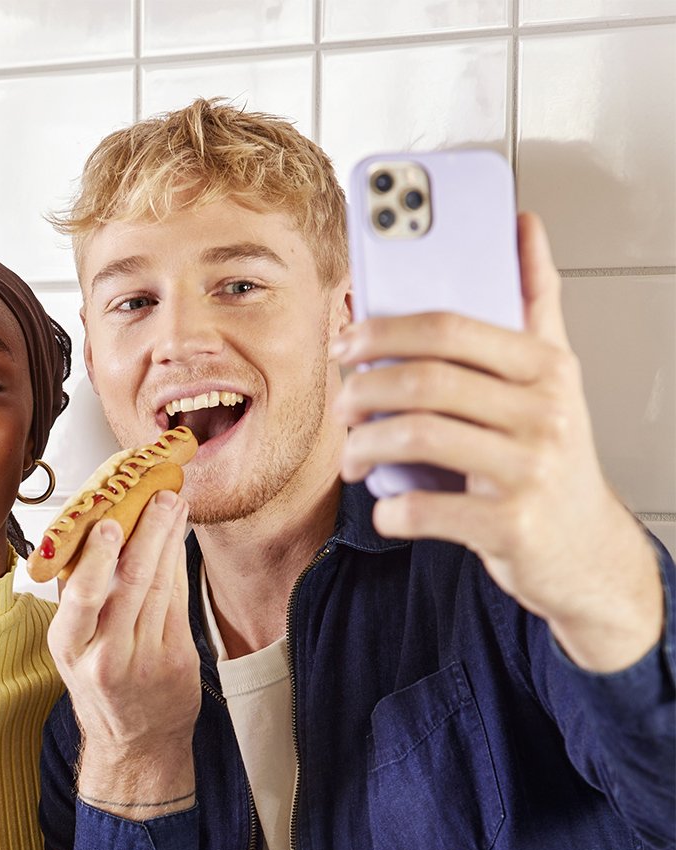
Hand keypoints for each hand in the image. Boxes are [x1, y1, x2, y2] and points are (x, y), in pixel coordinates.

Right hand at [48, 491, 199, 809]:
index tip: (108, 523)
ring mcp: (145, 659)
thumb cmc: (100, 689)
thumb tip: (87, 538)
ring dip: (168, 539)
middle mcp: (105, 656)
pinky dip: (177, 565)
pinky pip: (177, 601)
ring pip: (159, 586)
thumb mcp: (72, 651)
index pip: (82, 598)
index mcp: (69, 648)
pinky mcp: (176, 660)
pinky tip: (178, 539)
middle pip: (130, 583)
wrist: (136, 743)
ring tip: (172, 504)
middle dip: (147, 533)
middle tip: (157, 496)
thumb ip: (78, 601)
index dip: (97, 559)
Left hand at [336, 212, 662, 672]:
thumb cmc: (552, 458)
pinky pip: (424, 510)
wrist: (585, 548)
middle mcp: (544, 413)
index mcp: (546, 368)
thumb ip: (535, 302)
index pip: (450, 329)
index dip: (385, 330)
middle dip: (363, 391)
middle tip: (341, 408)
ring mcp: (530, 470)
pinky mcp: (512, 526)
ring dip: (363, 448)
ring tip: (351, 458)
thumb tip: (522, 224)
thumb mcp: (554, 376)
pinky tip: (386, 508)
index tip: (346, 342)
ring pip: (418, 438)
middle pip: (425, 382)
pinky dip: (390, 511)